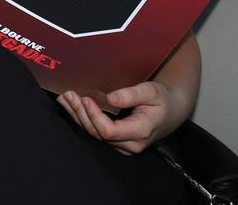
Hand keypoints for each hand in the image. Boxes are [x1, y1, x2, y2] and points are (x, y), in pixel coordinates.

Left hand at [57, 81, 188, 154]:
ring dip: (77, 116)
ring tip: (65, 98)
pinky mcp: (116, 141)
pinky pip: (95, 132)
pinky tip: (71, 106)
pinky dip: (82, 118)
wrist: (171, 112)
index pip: (109, 131)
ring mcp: (123, 145)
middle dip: (80, 113)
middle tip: (69, 95)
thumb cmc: (162, 100)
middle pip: (98, 133)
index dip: (94, 116)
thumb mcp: (152, 92)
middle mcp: (130, 144)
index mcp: (140, 132)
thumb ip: (132, 95)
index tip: (86, 99)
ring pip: (94, 134)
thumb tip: (111, 98)